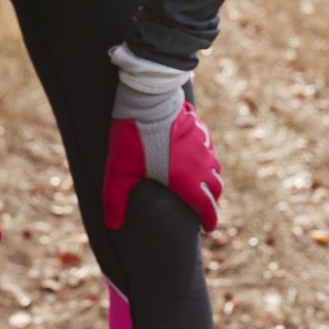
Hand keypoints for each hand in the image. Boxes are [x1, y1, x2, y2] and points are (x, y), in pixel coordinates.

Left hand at [102, 44, 222, 231]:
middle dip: (212, 200)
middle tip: (204, 207)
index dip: (209, 221)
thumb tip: (113, 225)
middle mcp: (201, 164)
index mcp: (187, 180)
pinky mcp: (200, 128)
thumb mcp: (119, 173)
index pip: (206, 207)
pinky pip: (209, 145)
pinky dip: (206, 155)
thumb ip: (115, 201)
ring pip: (215, 166)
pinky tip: (196, 153)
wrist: (147, 99)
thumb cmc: (134, 138)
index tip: (208, 229)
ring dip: (211, 177)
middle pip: (216, 188)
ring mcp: (203, 144)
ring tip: (201, 182)